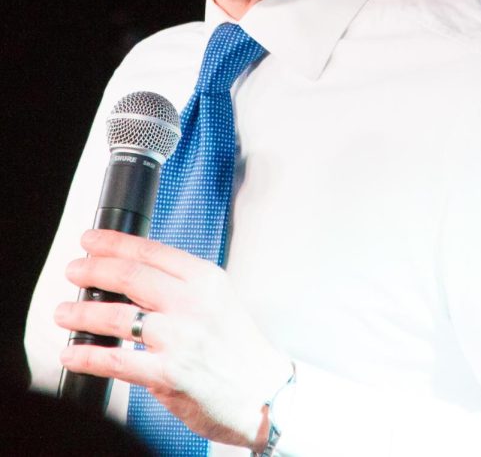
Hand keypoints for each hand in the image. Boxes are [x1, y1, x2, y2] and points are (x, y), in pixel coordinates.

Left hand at [54, 229, 291, 448]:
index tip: (91, 240)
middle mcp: (192, 303)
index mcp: (205, 279)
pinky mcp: (169, 373)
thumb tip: (136, 274)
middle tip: (73, 270)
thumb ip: (182, 285)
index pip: (151, 251)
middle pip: (130, 275)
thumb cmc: (239, 346)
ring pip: (118, 315)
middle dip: (93, 269)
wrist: (264, 391)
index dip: (114, 243)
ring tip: (64, 312)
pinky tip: (73, 353)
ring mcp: (179, 337)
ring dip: (83, 312)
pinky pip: (117, 360)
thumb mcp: (219, 299)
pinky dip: (89, 356)